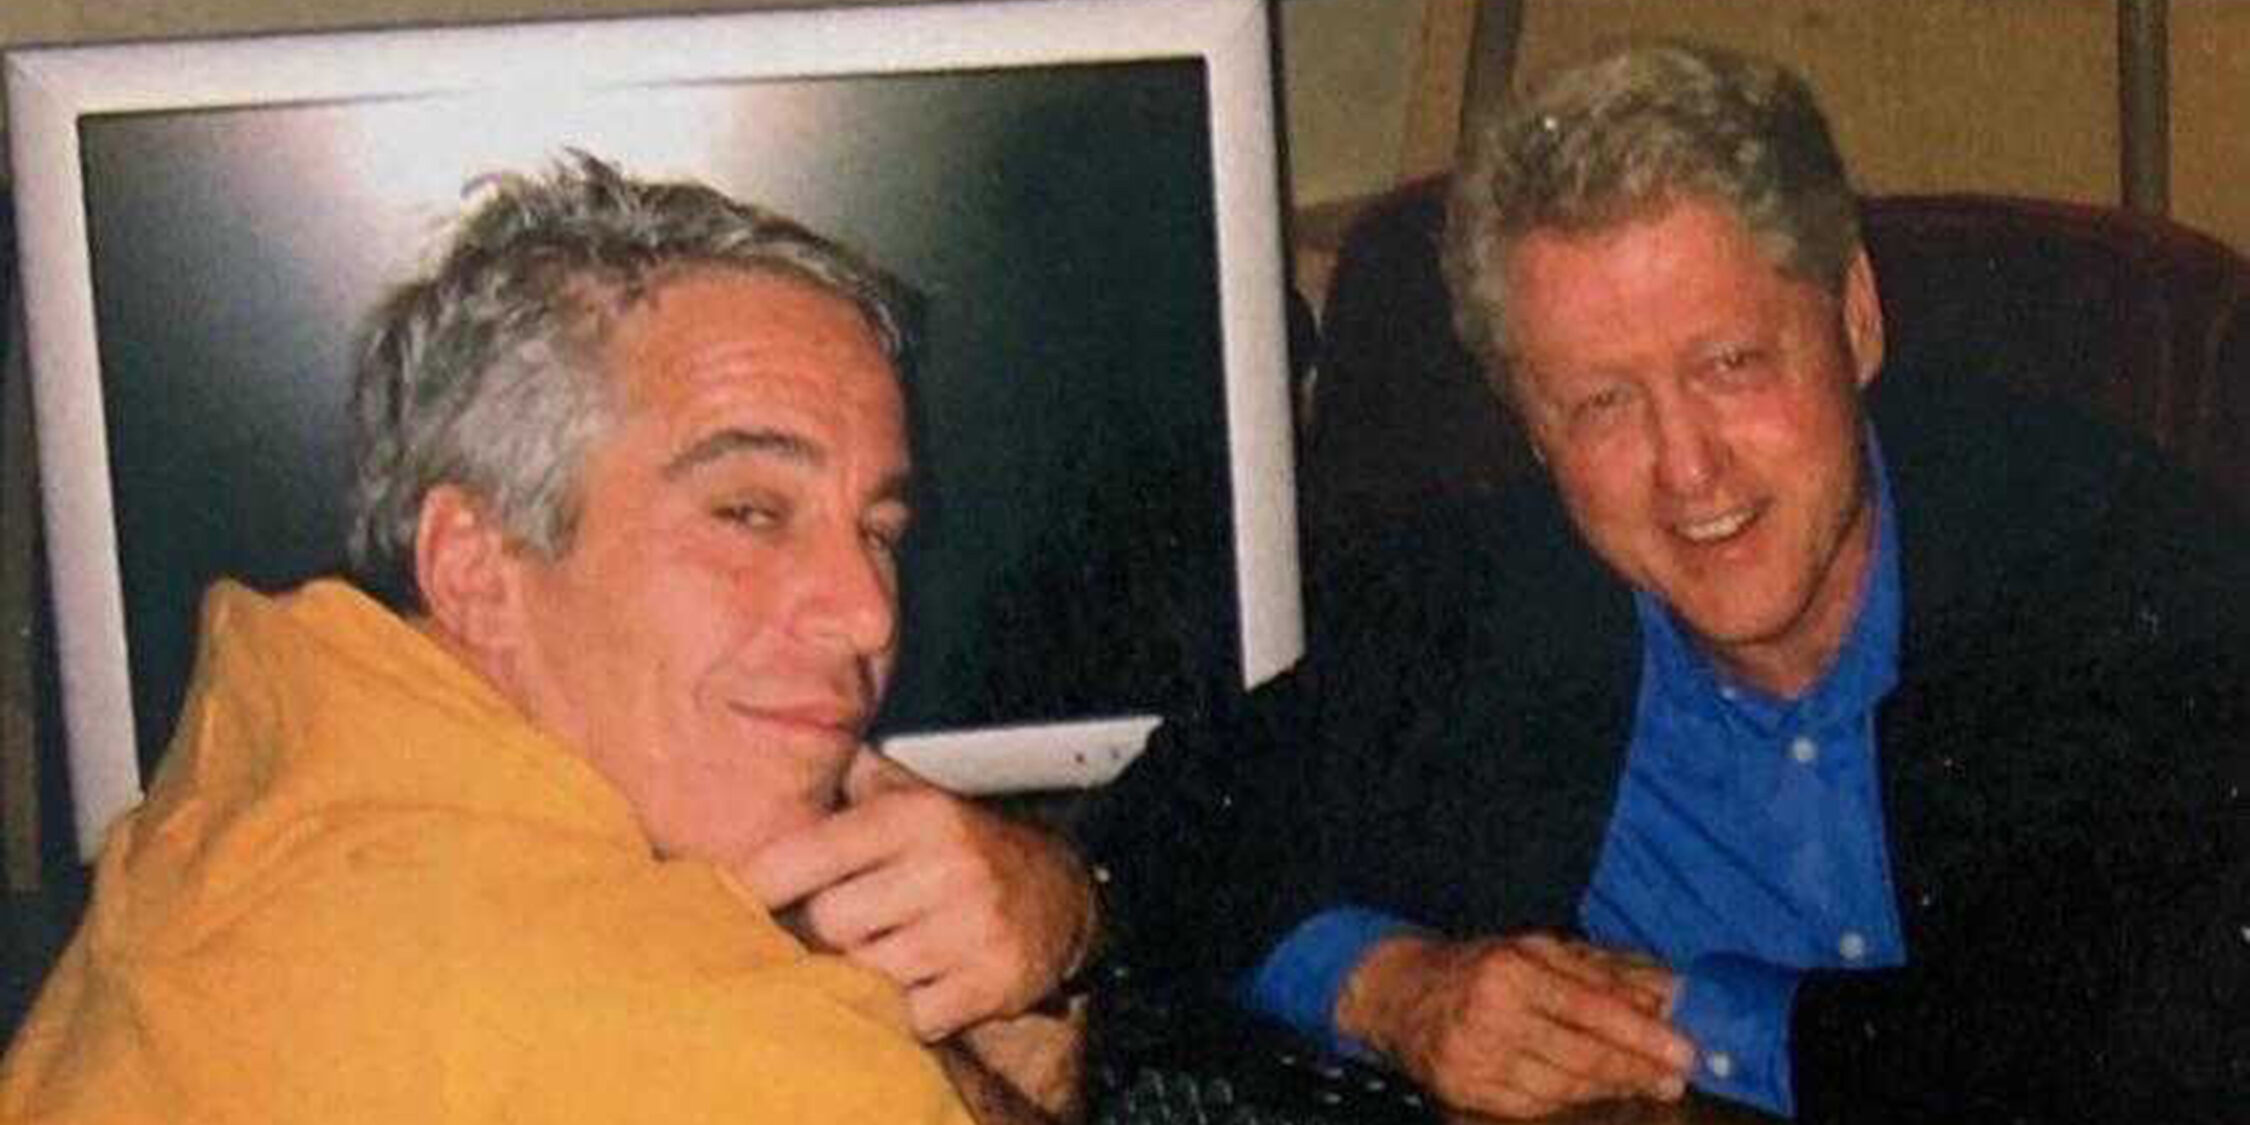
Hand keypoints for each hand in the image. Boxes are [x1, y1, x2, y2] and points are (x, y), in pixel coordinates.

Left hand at [736, 749, 1095, 1039]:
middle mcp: (946, 867)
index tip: (740, 898)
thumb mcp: (914, 796)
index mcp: (915, 816)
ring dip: (863, 973)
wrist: (1061, 894)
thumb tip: (779, 746)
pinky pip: (911, 1016)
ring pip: (867, 973)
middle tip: (836, 931)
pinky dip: (904, 1012)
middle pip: (831, 921)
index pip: (810, 852)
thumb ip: (852, 781)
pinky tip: (917, 985)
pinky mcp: (990, 982)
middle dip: (825, 932)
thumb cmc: (963, 847)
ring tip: (879, 956)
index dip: (763, 882)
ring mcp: (972, 928)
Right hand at [1336, 932, 1694, 1119]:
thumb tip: (1667, 993)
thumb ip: (1604, 973)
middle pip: (1580, 1054)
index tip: (1684, 1050)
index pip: (1590, 1008)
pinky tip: (1593, 1089)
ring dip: (1610, 1087)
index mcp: (1510, 969)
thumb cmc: (1481, 967)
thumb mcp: (1538, 952)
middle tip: (1675, 1076)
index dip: (1641, 1033)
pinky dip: (1570, 1098)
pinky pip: (1535, 1104)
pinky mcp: (1465, 1091)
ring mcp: (1475, 1058)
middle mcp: (1490, 1014)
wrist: (1400, 994)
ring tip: (1643, 1082)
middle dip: (1635, 1068)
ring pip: (1562, 1085)